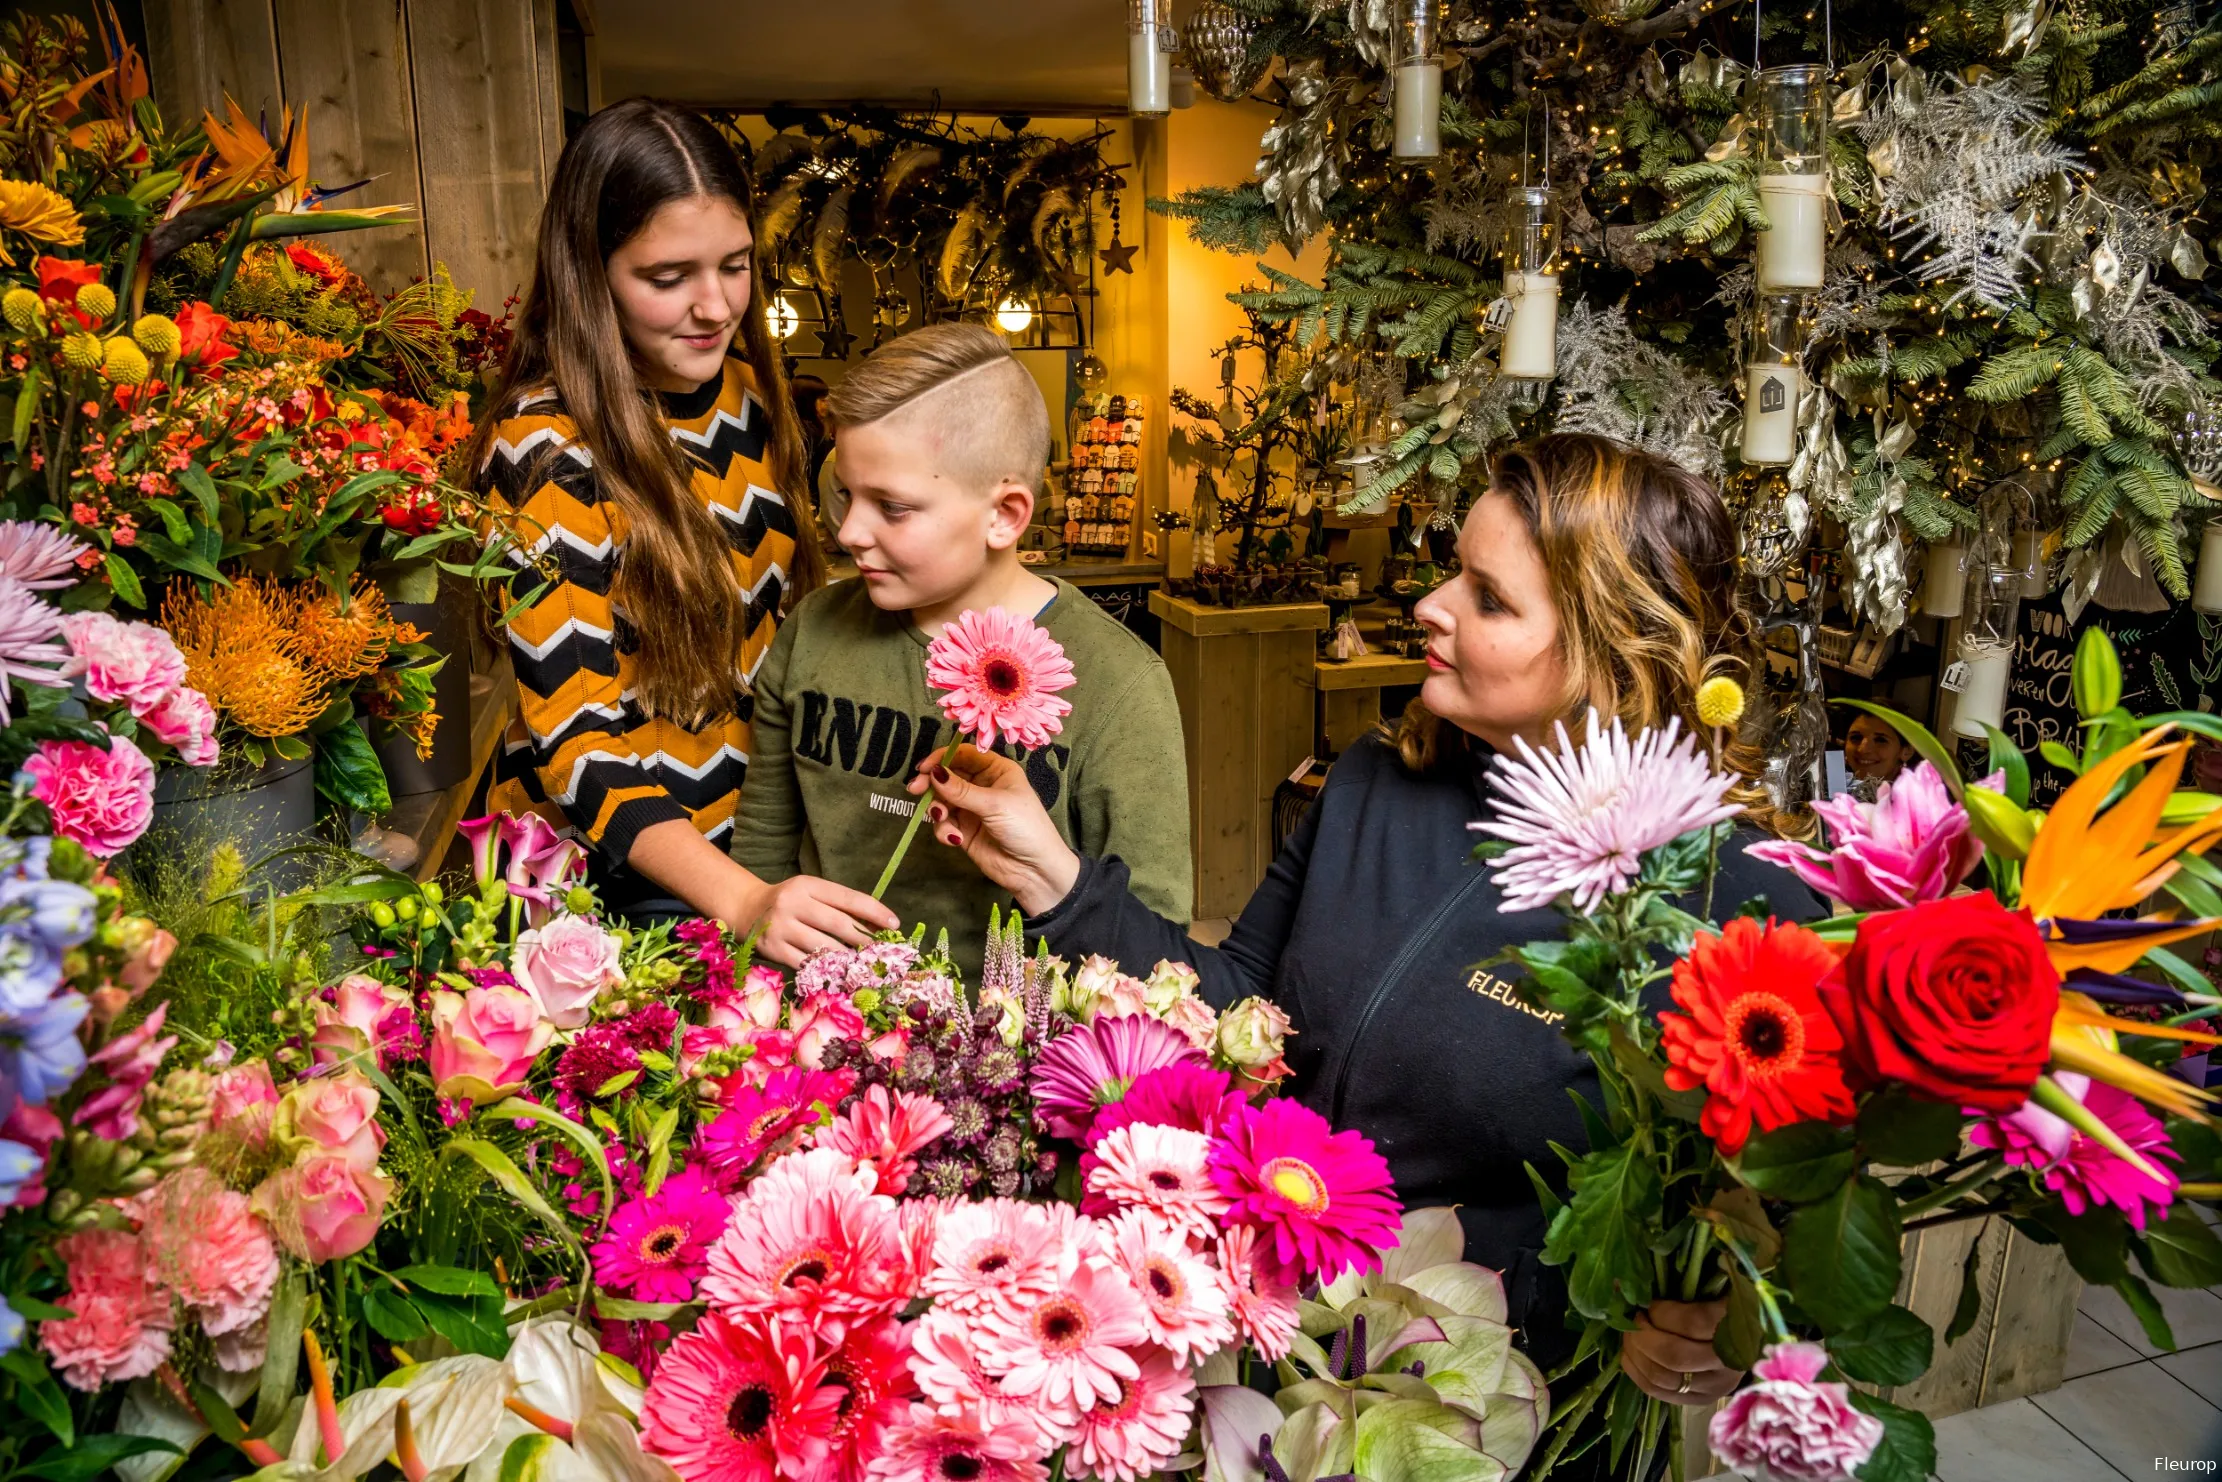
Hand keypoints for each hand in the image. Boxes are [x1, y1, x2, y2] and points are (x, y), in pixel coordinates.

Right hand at [736, 875, 900, 966]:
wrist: (746, 909)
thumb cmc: (789, 902)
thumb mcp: (810, 894)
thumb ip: (839, 906)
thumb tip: (877, 925)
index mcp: (807, 885)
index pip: (848, 898)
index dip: (874, 911)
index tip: (895, 923)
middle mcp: (793, 903)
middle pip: (838, 924)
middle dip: (864, 939)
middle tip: (882, 952)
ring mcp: (781, 927)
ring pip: (823, 947)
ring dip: (848, 959)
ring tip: (865, 966)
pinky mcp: (773, 950)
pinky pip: (806, 964)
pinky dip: (826, 971)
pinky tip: (840, 975)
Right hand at [907, 744, 1080, 915]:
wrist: (1035, 870)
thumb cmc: (1025, 828)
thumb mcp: (995, 804)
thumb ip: (962, 790)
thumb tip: (934, 773)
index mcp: (997, 770)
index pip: (964, 754)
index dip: (942, 758)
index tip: (924, 768)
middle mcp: (982, 786)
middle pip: (948, 776)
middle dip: (932, 784)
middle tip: (916, 790)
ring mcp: (972, 808)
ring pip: (942, 800)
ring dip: (938, 810)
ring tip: (943, 820)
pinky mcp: (964, 830)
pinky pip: (944, 823)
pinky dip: (944, 829)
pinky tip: (955, 839)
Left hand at [1621, 1298, 1742, 1405]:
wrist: (1754, 1340)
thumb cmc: (1727, 1304)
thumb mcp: (1717, 1287)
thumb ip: (1687, 1285)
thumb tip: (1632, 1286)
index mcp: (1738, 1325)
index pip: (1693, 1324)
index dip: (1662, 1313)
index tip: (1649, 1304)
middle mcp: (1729, 1362)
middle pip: (1674, 1356)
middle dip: (1642, 1336)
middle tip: (1634, 1320)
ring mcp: (1716, 1386)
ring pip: (1663, 1377)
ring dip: (1636, 1354)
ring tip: (1630, 1336)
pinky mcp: (1702, 1400)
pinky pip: (1659, 1393)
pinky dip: (1636, 1373)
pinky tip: (1630, 1355)